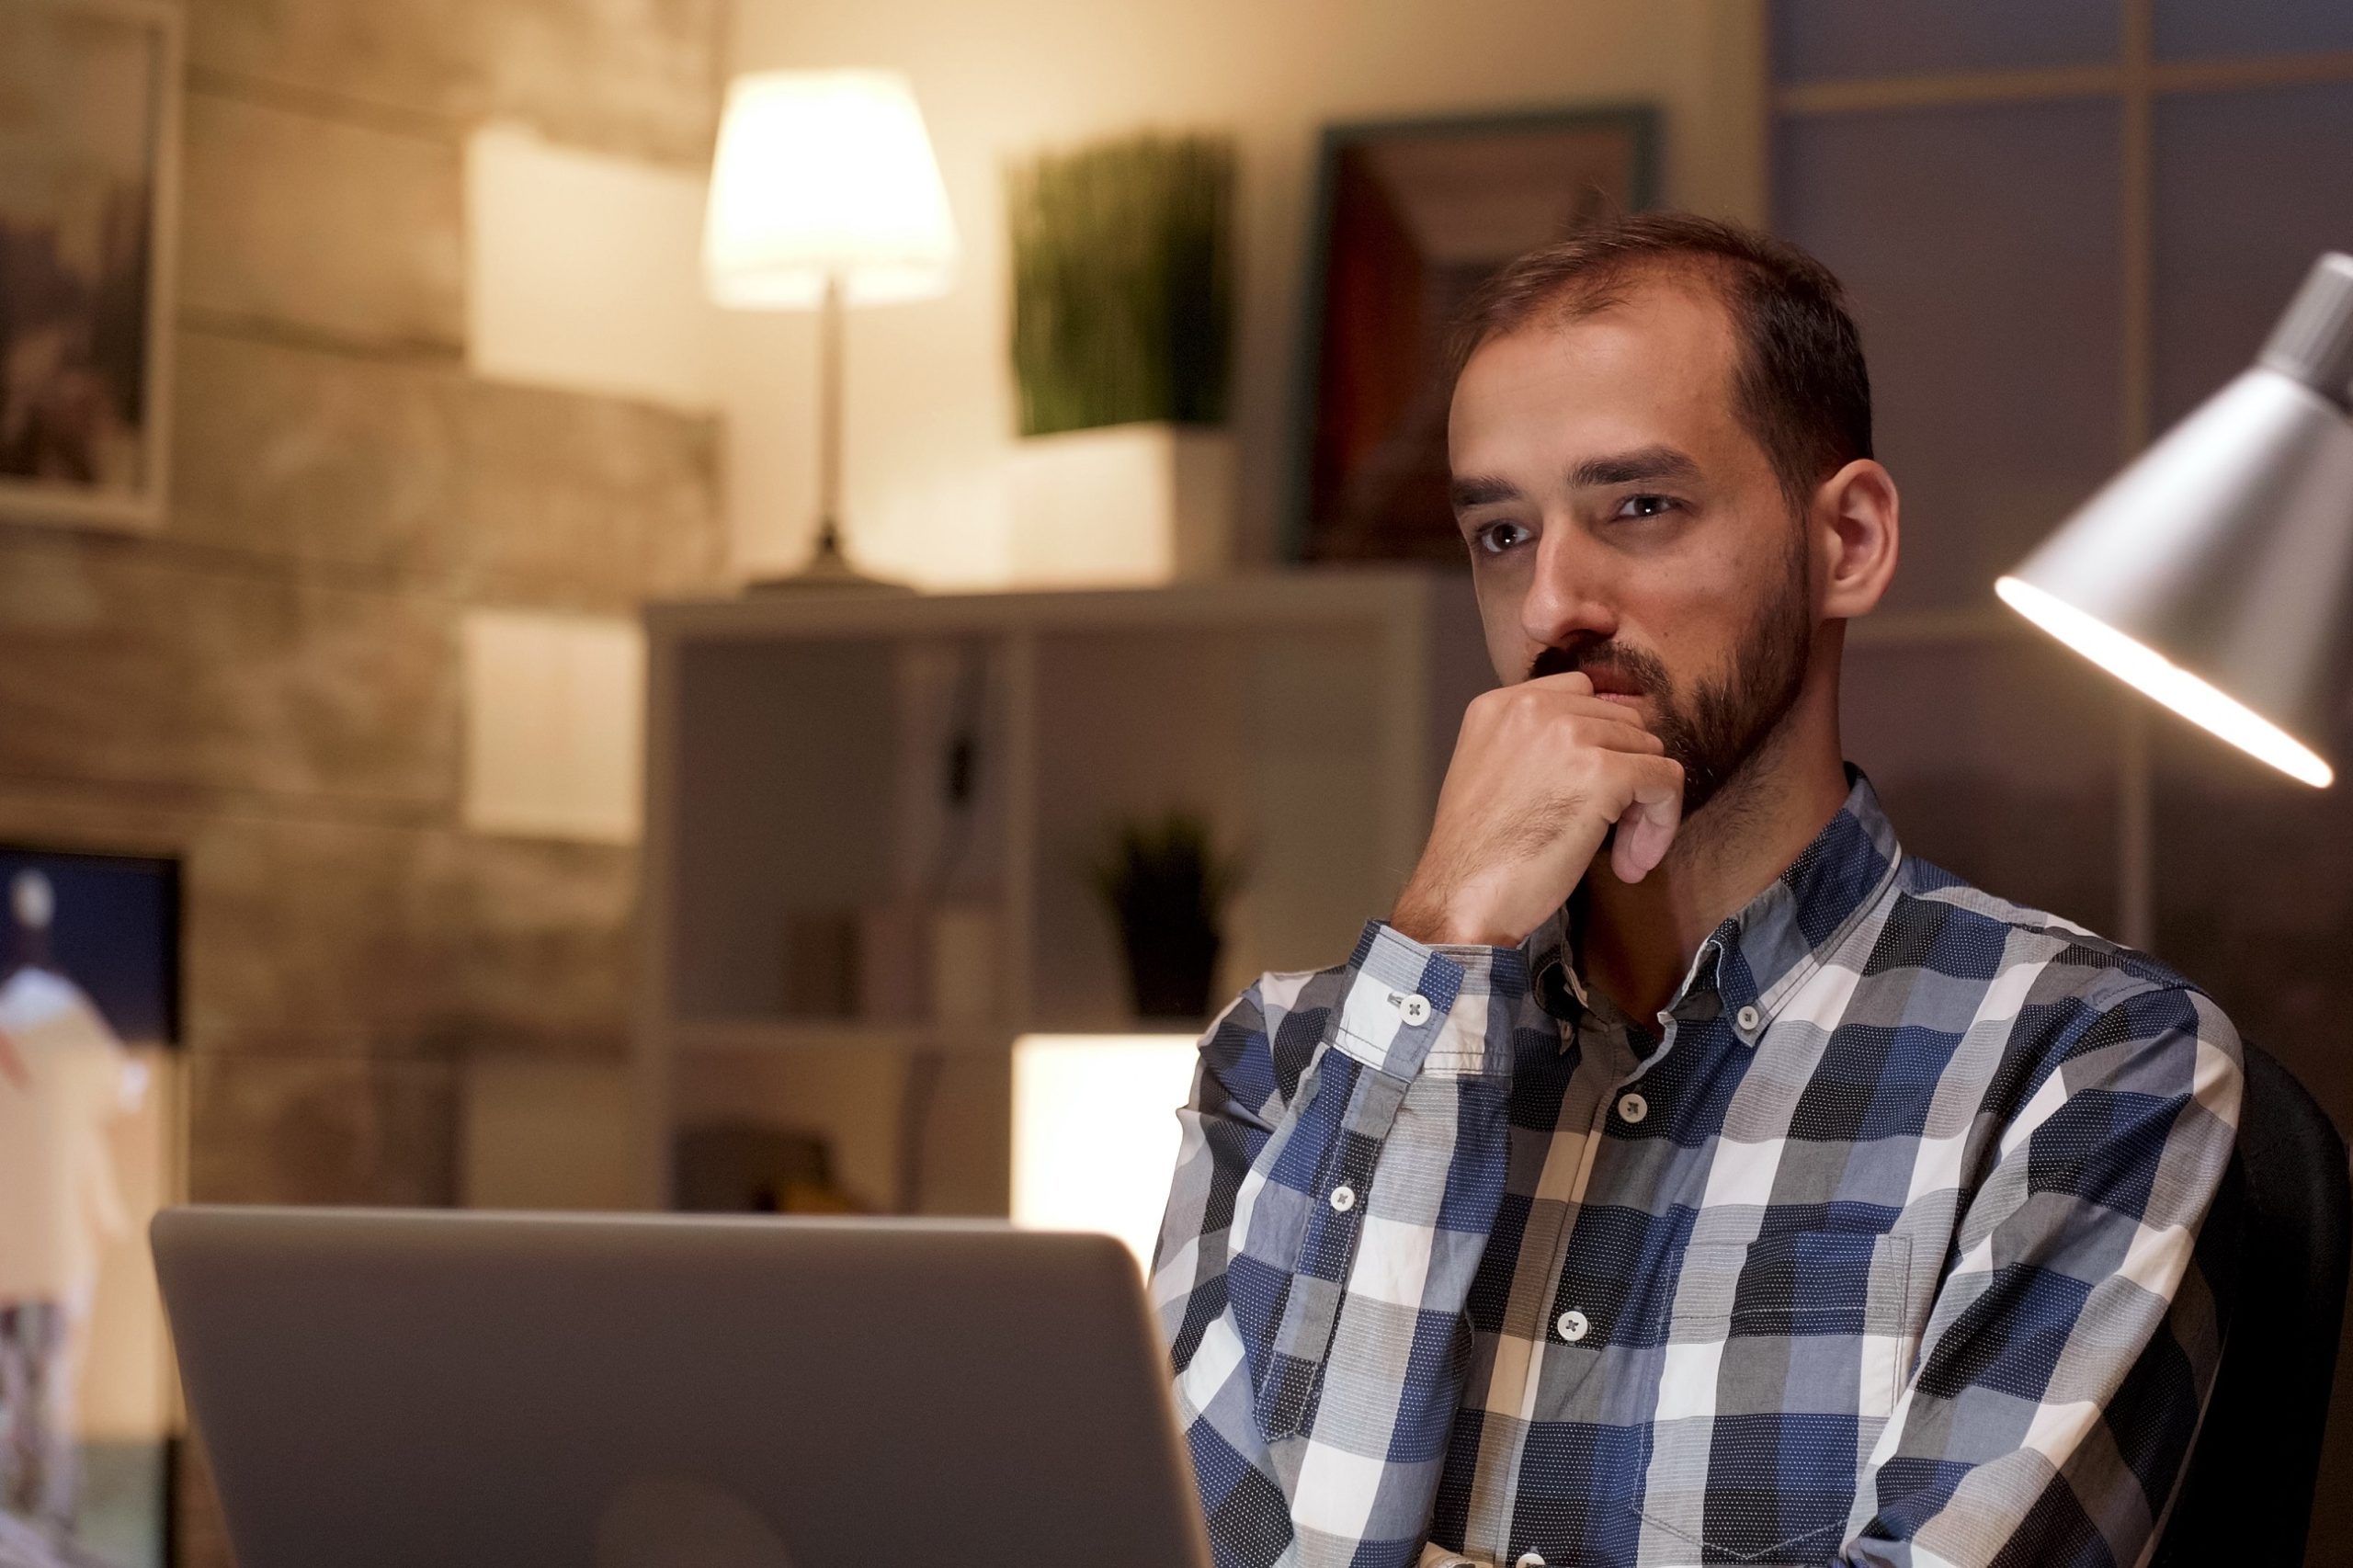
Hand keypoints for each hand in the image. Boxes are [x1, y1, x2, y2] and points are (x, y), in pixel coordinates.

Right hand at [1388, 672, 1684, 947]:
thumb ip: (1535, 745)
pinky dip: (1662, 822)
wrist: (1464, 898)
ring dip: (1645, 805)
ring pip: (1650, 752)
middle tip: (1611, 832)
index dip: (1602, 743)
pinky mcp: (1602, 773)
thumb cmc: (1478, 855)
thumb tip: (1608, 745)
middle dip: (1628, 776)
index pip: (1584, 694)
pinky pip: (1665, 781)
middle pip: (1624, 723)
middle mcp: (1534, 707)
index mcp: (1501, 704)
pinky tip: (1633, 860)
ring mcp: (1570, 736)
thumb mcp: (1490, 772)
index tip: (1597, 791)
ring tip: (1621, 852)